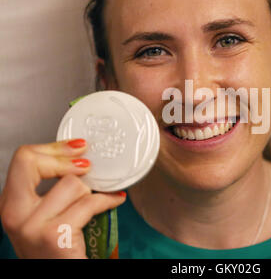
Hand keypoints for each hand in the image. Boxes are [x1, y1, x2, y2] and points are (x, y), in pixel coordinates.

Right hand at [0, 139, 125, 257]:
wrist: (61, 274)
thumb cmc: (57, 250)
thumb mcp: (45, 215)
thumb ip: (51, 190)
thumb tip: (80, 159)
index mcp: (10, 204)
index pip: (22, 159)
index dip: (52, 148)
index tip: (76, 147)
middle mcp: (14, 215)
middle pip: (31, 162)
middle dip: (64, 157)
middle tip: (87, 164)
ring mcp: (31, 226)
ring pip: (71, 183)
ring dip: (90, 190)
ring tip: (95, 199)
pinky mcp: (54, 236)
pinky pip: (89, 203)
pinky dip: (108, 199)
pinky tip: (115, 199)